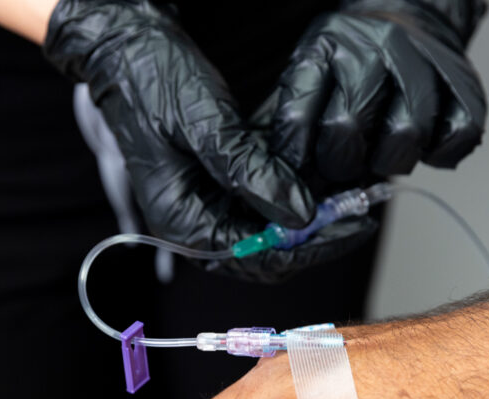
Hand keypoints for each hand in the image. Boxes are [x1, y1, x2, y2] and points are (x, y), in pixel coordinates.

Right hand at [43, 0, 374, 281]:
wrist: (127, 50)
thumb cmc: (153, 81)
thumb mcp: (204, 123)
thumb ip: (249, 171)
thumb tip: (299, 215)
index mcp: (183, 224)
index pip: (259, 258)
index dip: (312, 246)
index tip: (355, 223)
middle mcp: (196, 226)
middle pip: (269, 252)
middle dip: (317, 233)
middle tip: (360, 206)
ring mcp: (209, 207)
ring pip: (272, 230)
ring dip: (312, 214)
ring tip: (352, 192)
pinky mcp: (220, 187)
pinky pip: (265, 201)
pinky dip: (295, 191)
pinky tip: (323, 174)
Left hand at [269, 0, 487, 184]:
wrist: (410, 25)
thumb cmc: (353, 74)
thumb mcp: (310, 89)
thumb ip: (296, 140)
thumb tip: (290, 204)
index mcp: (323, 47)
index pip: (295, 119)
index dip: (294, 165)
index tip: (296, 188)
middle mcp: (372, 45)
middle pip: (347, 129)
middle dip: (341, 164)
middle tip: (345, 164)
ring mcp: (420, 60)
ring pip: (405, 137)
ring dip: (390, 161)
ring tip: (383, 150)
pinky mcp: (463, 83)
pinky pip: (454, 138)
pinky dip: (438, 155)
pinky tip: (424, 144)